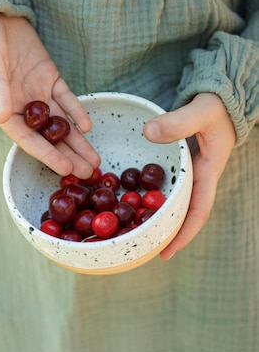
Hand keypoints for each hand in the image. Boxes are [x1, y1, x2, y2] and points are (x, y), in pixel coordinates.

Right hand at [0, 13, 99, 177]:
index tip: (66, 169)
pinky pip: (66, 99)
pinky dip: (77, 111)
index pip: (29, 140)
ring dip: (78, 141)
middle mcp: (23, 108)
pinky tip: (88, 126)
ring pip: (62, 123)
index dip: (48, 155)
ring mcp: (38, 94)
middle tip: (89, 173)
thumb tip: (4, 117)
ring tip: (94, 160)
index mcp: (4, 111)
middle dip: (70, 155)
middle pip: (50, 137)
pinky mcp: (50, 78)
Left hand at [143, 93, 235, 258]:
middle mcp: (197, 179)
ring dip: (156, 217)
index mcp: (207, 173)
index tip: (166, 253)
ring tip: (131, 232)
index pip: (198, 212)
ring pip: (172, 202)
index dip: (183, 234)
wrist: (221, 98)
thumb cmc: (216, 106)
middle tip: (139, 250)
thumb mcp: (200, 111)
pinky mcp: (177, 165)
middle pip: (182, 214)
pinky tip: (130, 202)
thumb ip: (178, 122)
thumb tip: (149, 133)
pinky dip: (150, 196)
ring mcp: (188, 173)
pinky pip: (164, 186)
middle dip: (164, 233)